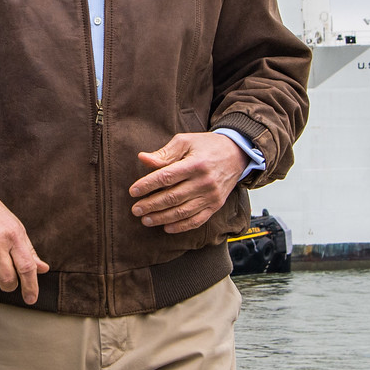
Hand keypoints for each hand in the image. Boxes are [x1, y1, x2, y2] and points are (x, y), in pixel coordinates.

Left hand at [130, 132, 245, 233]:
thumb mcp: (186, 141)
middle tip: (135, 210)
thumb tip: (143, 159)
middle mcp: (204, 182)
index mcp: (195, 164)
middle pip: (172, 197)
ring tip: (145, 220)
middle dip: (151, 205)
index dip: (147, 185)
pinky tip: (167, 227)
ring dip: (162, 218)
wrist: (236, 154)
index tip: (133, 191)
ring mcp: (211, 196)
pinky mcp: (215, 206)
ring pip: (182, 212)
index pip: (166, 177)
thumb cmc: (207, 146)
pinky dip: (181, 226)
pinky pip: (197, 220)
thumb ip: (164, 153)